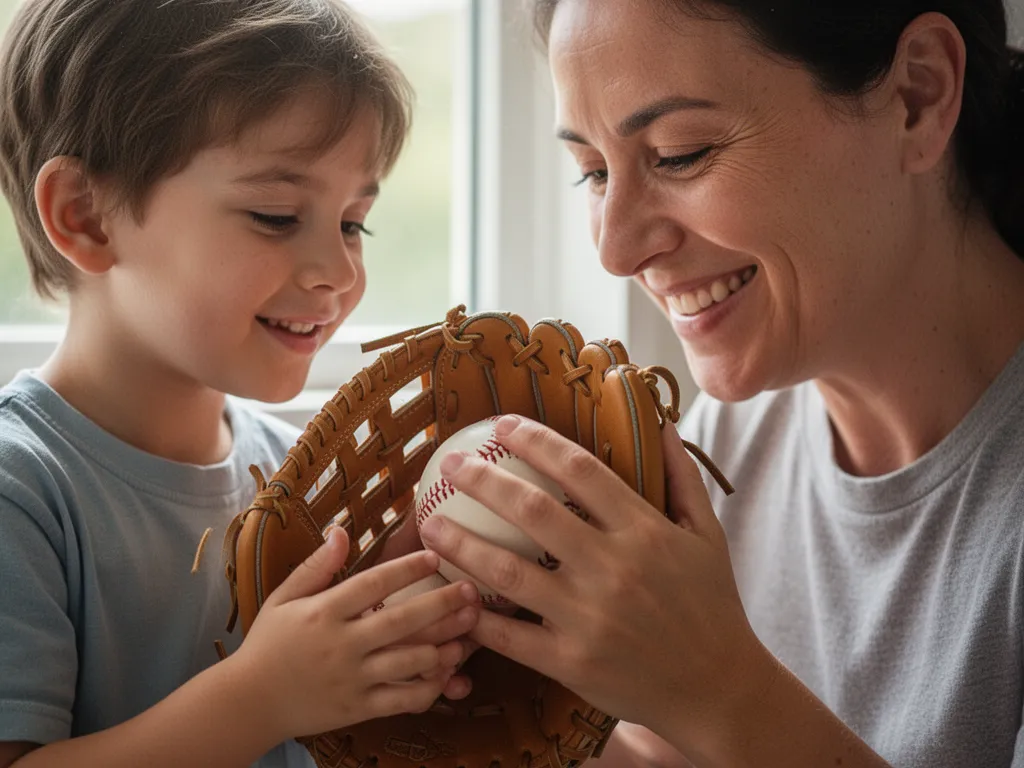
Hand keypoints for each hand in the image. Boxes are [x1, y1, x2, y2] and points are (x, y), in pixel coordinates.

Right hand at [233, 528, 480, 741]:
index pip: (373, 584)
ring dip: (444, 647)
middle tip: (471, 591)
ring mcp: (353, 679)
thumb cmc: (269, 644)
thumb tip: (341, 531)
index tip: (434, 556)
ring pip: (409, 663)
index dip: (406, 568)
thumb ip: (316, 566)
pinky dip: (429, 688)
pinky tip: (449, 674)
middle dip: (441, 605)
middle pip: (401, 621)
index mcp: (324, 612)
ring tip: (469, 632)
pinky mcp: (359, 708)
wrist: (249, 703)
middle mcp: (342, 644)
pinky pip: (403, 700)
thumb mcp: (283, 598)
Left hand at [417, 415, 764, 755]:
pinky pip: (509, 634)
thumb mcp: (707, 533)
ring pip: (507, 570)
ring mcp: (588, 617)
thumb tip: (660, 422)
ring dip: (460, 541)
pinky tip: (449, 592)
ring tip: (428, 522)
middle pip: (531, 511)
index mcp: (643, 530)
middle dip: (481, 479)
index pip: (578, 469)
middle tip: (450, 463)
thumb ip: (680, 476)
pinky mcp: (570, 662)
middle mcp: (613, 568)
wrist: (717, 688)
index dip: (534, 441)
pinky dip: (475, 613)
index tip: (501, 426)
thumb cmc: (712, 605)